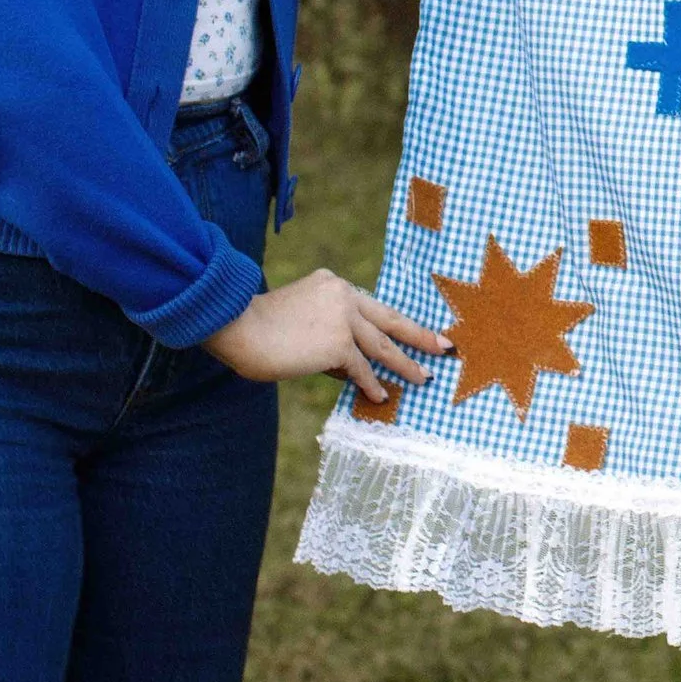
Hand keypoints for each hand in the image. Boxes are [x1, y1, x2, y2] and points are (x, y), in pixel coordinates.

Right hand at [202, 267, 449, 403]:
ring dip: (406, 364)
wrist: (235, 324)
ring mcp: (344, 319)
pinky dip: (373, 384)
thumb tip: (352, 370)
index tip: (412, 330)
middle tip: (445, 345)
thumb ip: (328, 338)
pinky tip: (382, 396)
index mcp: (335, 285)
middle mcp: (344, 296)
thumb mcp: (298, 320)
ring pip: (383, 346)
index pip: (370, 308)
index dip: (392, 323)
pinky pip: (362, 369)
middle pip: (391, 319)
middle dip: (420, 335)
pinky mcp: (338, 344)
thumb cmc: (256, 327)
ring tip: (424, 378)